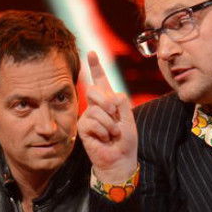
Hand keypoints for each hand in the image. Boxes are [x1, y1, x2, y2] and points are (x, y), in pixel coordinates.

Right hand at [78, 51, 137, 183]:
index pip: (100, 80)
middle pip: (94, 89)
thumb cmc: (125, 140)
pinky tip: (104, 139)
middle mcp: (96, 106)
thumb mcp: (129, 118)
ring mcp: (87, 116)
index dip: (95, 66)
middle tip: (114, 115)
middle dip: (106, 102)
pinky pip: (92, 121)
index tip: (91, 52)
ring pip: (97, 109)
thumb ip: (122, 103)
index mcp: (108, 101)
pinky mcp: (82, 127)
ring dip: (110, 123)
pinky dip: (103, 131)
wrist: (119, 159)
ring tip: (112, 134)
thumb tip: (109, 96)